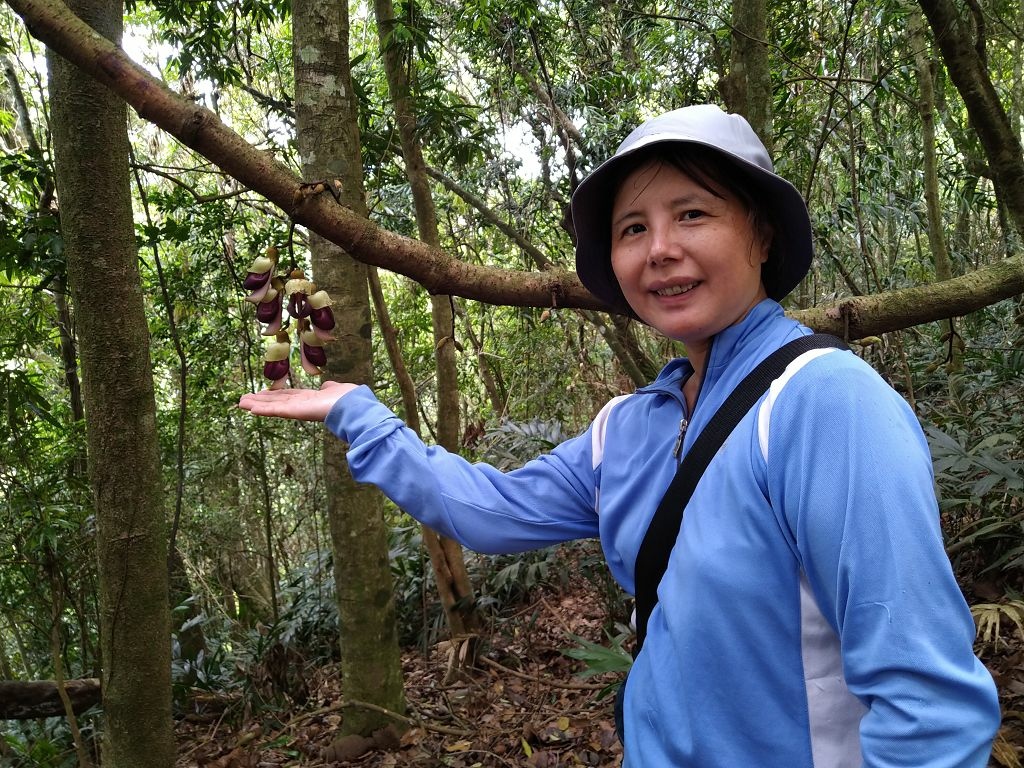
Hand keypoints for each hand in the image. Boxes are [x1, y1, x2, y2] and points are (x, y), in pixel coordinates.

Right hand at [238, 380, 357, 421]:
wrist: (354, 406)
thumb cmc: (348, 398)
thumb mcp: (336, 389)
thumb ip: (329, 388)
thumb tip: (327, 386)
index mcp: (311, 398)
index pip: (288, 396)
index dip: (274, 395)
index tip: (261, 394)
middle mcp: (302, 405)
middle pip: (277, 401)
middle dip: (261, 400)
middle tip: (244, 399)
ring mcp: (298, 410)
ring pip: (274, 407)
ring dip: (257, 405)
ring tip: (241, 403)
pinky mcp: (297, 412)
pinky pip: (278, 410)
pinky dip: (264, 409)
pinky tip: (251, 409)